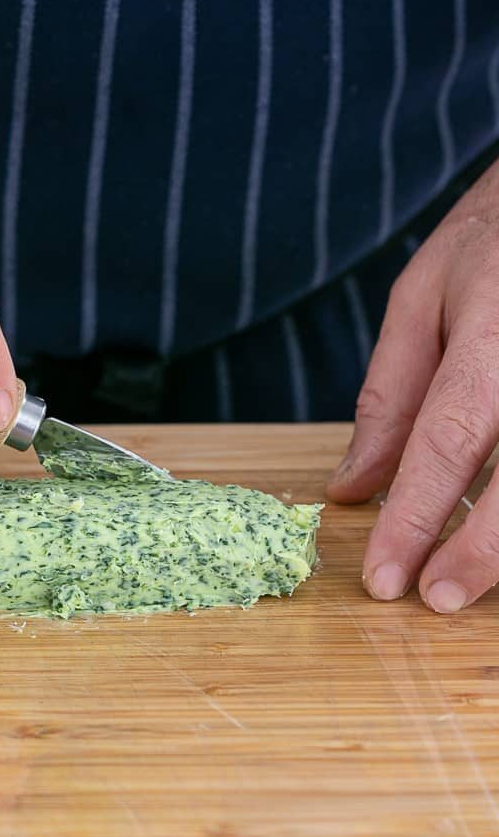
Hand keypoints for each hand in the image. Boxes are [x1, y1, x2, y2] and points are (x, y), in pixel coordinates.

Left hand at [326, 161, 498, 612]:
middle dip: (482, 552)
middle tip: (434, 599)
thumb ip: (389, 396)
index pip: (448, 439)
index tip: (385, 577)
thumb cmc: (492, 238)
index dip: (416, 516)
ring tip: (472, 583)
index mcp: (494, 331)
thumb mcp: (421, 298)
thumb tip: (352, 487)